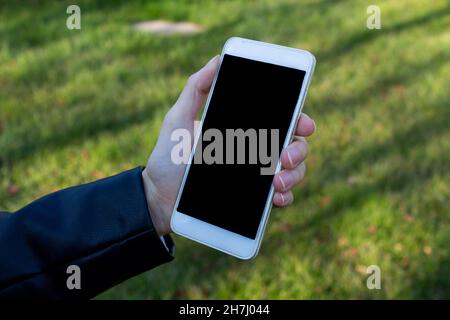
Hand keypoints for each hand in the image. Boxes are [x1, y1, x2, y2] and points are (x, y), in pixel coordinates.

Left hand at [142, 56, 315, 235]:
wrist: (159, 196)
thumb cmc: (168, 156)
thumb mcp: (179, 118)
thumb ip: (195, 88)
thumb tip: (217, 60)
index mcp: (244, 130)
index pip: (281, 121)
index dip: (299, 120)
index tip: (303, 124)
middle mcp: (255, 152)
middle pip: (294, 146)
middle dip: (299, 150)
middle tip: (285, 157)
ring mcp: (257, 178)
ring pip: (294, 171)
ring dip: (294, 175)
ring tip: (276, 182)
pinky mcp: (253, 202)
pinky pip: (282, 198)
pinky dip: (286, 197)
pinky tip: (276, 198)